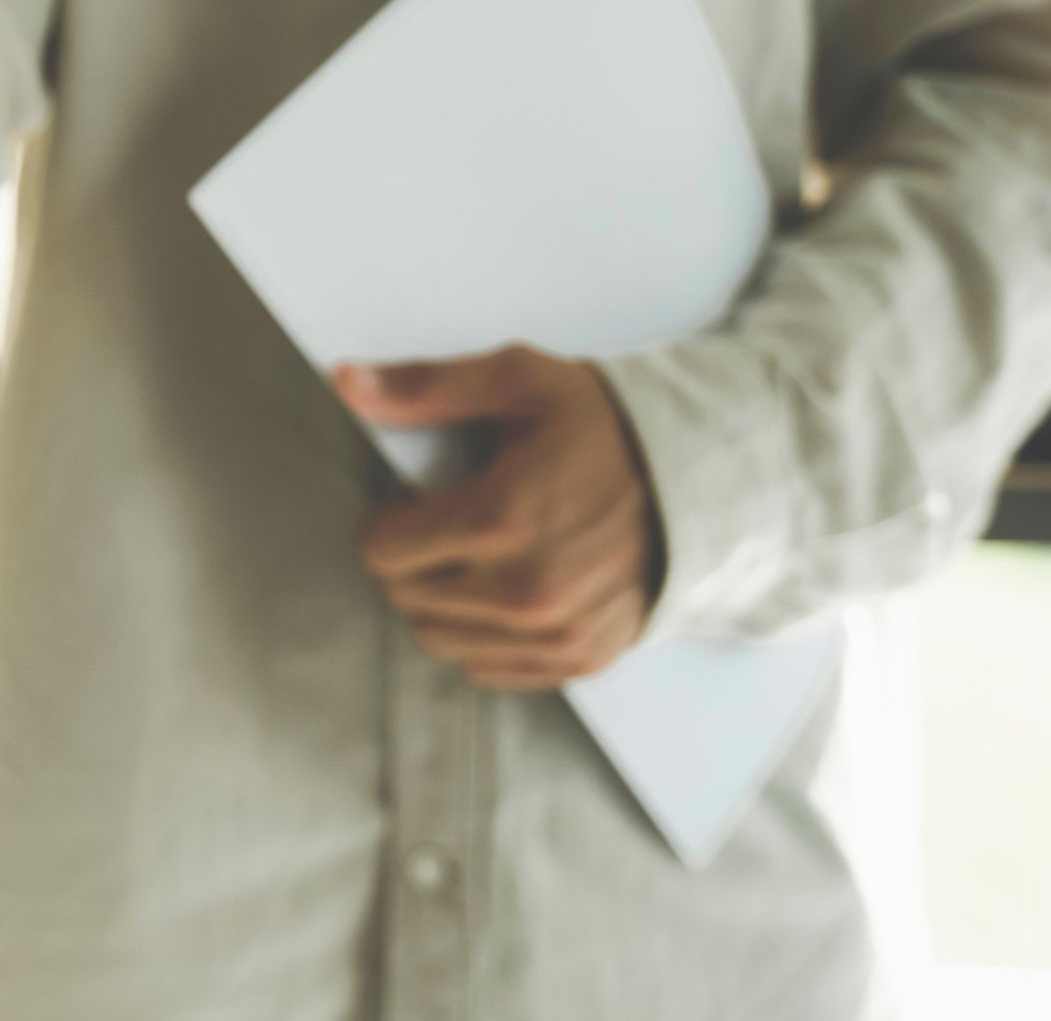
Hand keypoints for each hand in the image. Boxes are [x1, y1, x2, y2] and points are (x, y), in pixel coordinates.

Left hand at [335, 346, 662, 689]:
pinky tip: (510, 587)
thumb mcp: (519, 381)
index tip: (424, 500)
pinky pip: (484, 668)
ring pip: (438, 640)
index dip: (393, 519)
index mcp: (504, 518)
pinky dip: (481, 635)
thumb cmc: (606, 425)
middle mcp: (526, 589)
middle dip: (415, 559)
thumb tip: (347, 383)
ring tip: (484, 555)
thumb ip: (426, 387)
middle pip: (406, 598)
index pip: (383, 551)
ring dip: (443, 601)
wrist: (703, 477)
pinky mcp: (577, 659)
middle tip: (455, 523)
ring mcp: (555, 633)